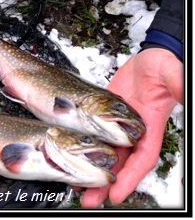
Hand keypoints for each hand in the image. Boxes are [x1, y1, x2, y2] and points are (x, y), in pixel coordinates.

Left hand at [81, 48, 182, 207]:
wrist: (150, 58)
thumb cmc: (164, 66)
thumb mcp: (172, 74)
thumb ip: (178, 84)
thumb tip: (184, 90)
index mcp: (151, 125)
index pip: (142, 158)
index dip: (130, 177)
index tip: (117, 194)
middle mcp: (135, 130)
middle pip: (121, 163)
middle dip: (106, 183)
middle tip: (90, 200)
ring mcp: (119, 123)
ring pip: (105, 152)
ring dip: (93, 171)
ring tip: (80, 190)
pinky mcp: (106, 114)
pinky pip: (95, 134)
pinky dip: (86, 147)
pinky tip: (75, 156)